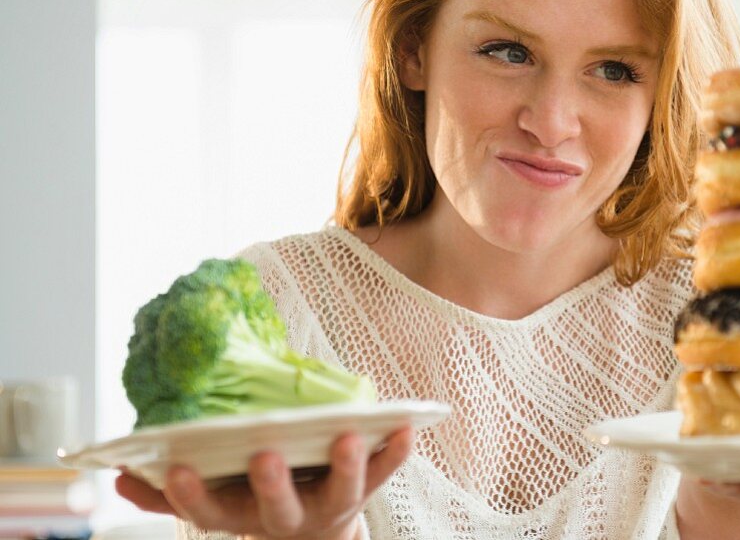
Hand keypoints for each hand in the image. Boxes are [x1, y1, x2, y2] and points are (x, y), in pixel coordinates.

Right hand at [115, 426, 413, 538]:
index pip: (210, 511)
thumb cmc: (255, 499)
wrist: (315, 536)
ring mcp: (330, 504)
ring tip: (348, 436)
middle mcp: (285, 518)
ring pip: (340, 491)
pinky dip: (397, 451)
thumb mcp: (213, 500)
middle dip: (270, 484)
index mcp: (241, 515)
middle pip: (277, 508)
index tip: (176, 468)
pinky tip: (407, 425)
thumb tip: (117, 477)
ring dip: (345, 464)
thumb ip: (167, 490)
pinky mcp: (366, 489)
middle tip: (265, 455)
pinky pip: (385, 471)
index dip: (192, 495)